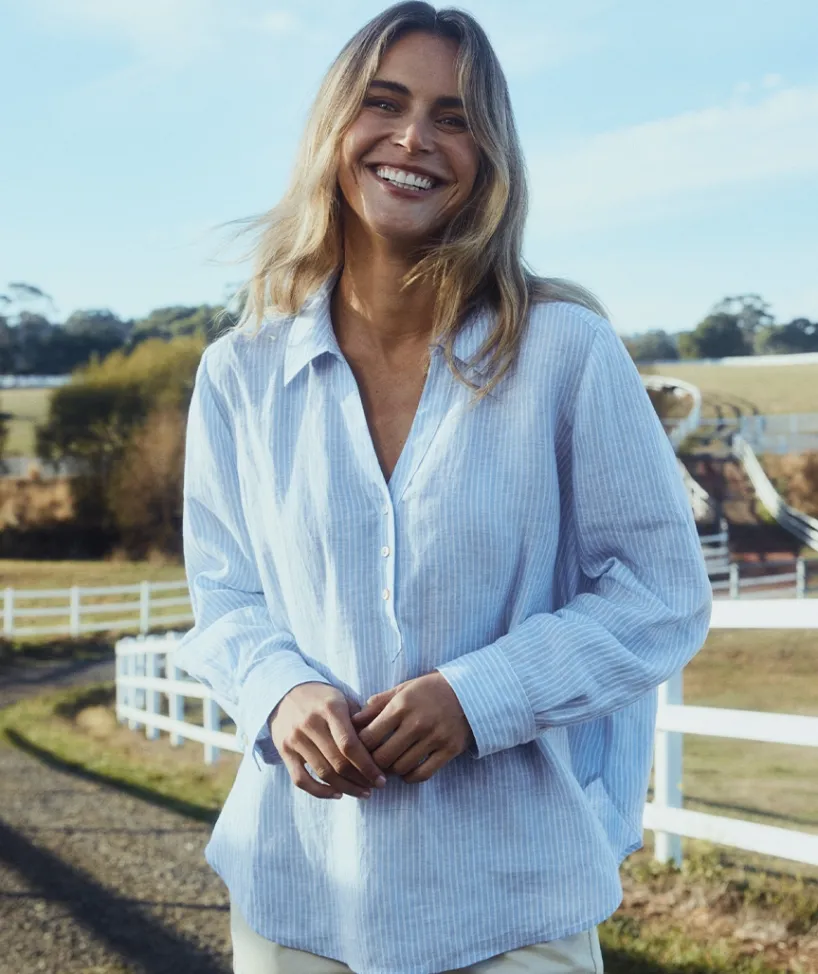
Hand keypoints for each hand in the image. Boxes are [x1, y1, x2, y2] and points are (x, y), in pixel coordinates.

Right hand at [268, 682, 386, 799]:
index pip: (350, 744)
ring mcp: (295, 738)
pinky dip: (320, 792)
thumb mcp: (344, 700)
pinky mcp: (284, 750)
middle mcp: (310, 723)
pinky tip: (337, 793)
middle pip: (338, 762)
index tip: (382, 778)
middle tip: (375, 786)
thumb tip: (381, 749)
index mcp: (330, 708)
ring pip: (323, 774)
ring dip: (346, 788)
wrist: (285, 691)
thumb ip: (361, 721)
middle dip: (361, 779)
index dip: (368, 766)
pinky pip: (301, 780)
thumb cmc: (323, 698)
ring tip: (362, 792)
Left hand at [350, 672, 472, 782]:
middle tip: (372, 762)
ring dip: (391, 770)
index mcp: (402, 705)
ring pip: (401, 768)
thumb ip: (377, 705)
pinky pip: (423, 774)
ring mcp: (435, 738)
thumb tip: (352, 721)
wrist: (469, 691)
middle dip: (373, 763)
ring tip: (389, 765)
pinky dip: (410, 777)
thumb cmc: (429, 690)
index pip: (370, 737)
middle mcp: (417, 723)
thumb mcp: (402, 689)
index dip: (359, 748)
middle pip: (383, 757)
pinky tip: (406, 771)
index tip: (359, 750)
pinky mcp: (449, 750)